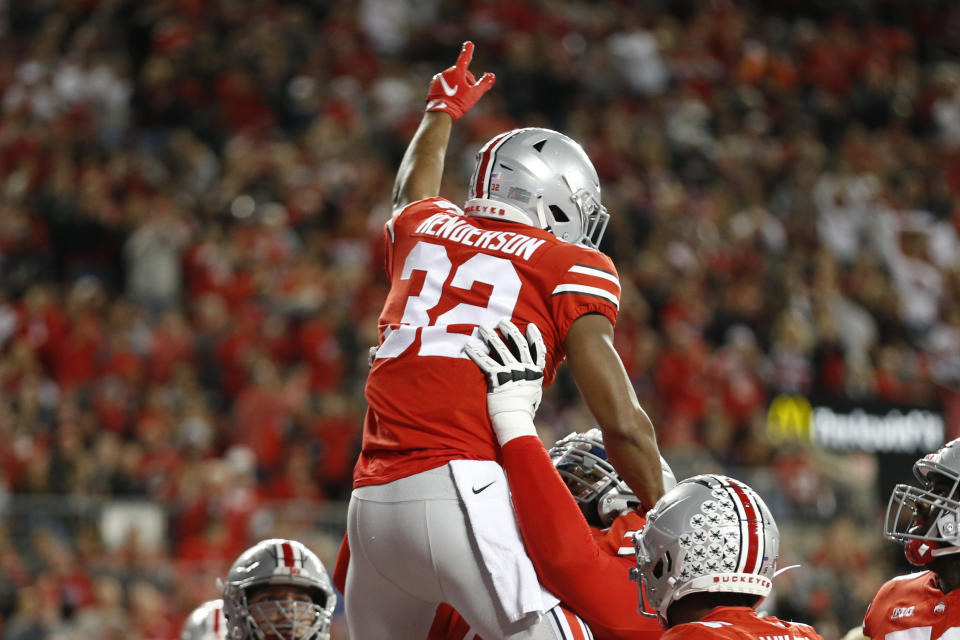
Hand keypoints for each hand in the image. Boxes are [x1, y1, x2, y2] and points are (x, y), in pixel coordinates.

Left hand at [426, 41, 494, 120]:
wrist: (439, 113)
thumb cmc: (458, 103)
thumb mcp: (474, 94)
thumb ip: (484, 84)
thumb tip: (492, 75)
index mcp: (457, 72)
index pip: (464, 59)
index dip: (468, 51)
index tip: (469, 43)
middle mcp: (446, 73)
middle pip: (460, 75)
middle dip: (466, 82)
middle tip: (467, 95)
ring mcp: (438, 79)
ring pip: (452, 80)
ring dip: (456, 87)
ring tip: (457, 100)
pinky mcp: (433, 86)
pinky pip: (444, 86)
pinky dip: (448, 91)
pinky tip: (449, 100)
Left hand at [463, 319, 545, 444]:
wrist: (515, 421)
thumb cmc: (522, 411)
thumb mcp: (533, 394)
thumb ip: (530, 382)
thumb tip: (530, 376)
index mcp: (535, 374)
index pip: (537, 351)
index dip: (534, 337)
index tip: (530, 326)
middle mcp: (524, 370)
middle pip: (518, 345)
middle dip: (510, 331)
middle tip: (502, 322)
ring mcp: (511, 373)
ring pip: (501, 349)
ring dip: (491, 337)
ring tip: (483, 328)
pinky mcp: (497, 378)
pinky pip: (485, 361)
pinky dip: (476, 352)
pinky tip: (468, 345)